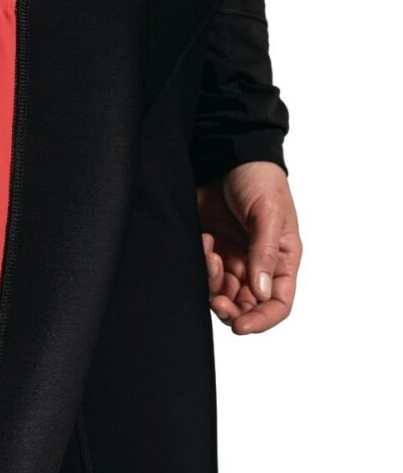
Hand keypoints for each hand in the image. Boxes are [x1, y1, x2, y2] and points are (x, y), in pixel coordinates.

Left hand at [197, 161, 302, 334]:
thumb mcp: (269, 214)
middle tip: (217, 301)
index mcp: (281, 260)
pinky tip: (203, 241)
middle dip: (231, 309)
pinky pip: (203, 270)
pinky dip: (201, 264)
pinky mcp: (210, 247)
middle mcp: (256, 264)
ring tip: (210, 255)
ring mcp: (232, 256)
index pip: (278, 303)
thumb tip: (262, 291)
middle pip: (246, 305)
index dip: (262, 320)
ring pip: (222, 292)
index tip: (241, 327)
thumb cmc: (260, 181)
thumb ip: (265, 252)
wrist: (230, 156)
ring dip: (213, 284)